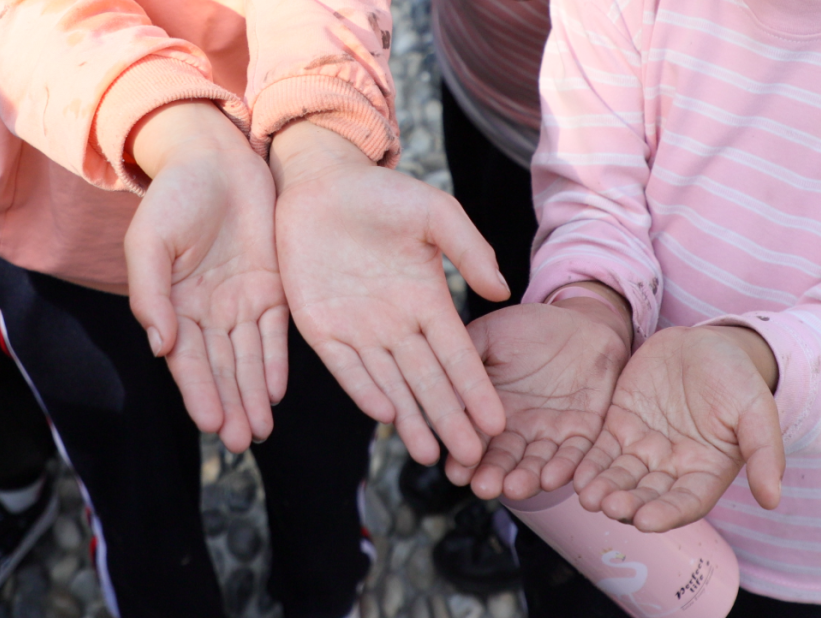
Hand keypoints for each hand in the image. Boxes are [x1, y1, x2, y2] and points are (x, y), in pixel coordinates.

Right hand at [124, 100, 288, 452]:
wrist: (216, 159)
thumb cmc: (175, 198)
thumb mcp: (151, 242)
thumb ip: (151, 293)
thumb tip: (160, 346)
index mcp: (174, 306)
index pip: (187, 361)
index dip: (199, 392)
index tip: (210, 424)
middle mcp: (208, 313)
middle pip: (221, 369)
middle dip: (230, 406)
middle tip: (241, 441)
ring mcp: (242, 302)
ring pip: (250, 359)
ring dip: (253, 394)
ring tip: (261, 429)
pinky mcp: (272, 288)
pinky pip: (276, 332)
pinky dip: (276, 361)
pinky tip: (278, 390)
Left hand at [270, 121, 509, 467]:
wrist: (319, 183)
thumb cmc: (382, 194)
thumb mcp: (435, 213)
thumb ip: (468, 248)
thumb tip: (501, 290)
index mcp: (428, 301)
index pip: (458, 355)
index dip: (476, 390)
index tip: (497, 423)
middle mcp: (397, 324)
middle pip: (428, 381)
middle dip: (449, 419)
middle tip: (470, 458)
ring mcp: (360, 330)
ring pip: (390, 384)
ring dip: (410, 419)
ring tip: (429, 454)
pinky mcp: (322, 328)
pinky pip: (346, 367)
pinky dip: (364, 390)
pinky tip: (385, 415)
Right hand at [447, 284, 632, 500]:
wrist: (581, 322)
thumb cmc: (529, 327)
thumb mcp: (490, 336)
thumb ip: (464, 358)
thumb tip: (434, 380)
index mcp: (487, 410)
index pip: (471, 438)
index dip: (462, 456)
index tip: (455, 470)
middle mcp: (516, 430)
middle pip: (501, 461)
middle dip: (492, 476)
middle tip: (483, 488)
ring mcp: (549, 434)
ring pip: (535, 466)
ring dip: (525, 480)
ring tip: (514, 488)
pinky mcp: (583, 433)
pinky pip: (575, 455)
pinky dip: (565, 468)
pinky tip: (552, 478)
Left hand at [575, 325, 784, 531]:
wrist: (706, 343)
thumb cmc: (737, 378)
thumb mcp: (756, 410)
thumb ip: (764, 453)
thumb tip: (772, 499)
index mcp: (706, 472)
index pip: (686, 502)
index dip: (667, 514)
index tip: (646, 522)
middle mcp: (671, 467)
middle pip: (646, 494)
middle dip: (627, 503)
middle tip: (607, 507)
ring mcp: (642, 447)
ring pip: (619, 476)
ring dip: (603, 488)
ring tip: (587, 496)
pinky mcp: (619, 425)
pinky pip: (601, 449)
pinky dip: (588, 463)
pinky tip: (575, 473)